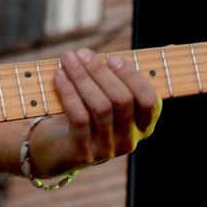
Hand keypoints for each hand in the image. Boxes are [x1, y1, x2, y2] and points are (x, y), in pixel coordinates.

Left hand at [33, 48, 161, 177]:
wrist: (56, 150)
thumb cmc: (84, 115)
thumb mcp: (104, 100)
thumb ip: (109, 81)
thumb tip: (95, 57)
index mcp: (142, 127)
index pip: (150, 101)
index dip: (133, 77)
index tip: (113, 58)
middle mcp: (128, 141)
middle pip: (122, 100)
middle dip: (101, 72)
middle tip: (82, 54)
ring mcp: (107, 150)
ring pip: (101, 107)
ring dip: (82, 78)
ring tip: (68, 59)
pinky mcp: (83, 153)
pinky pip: (79, 117)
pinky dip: (69, 92)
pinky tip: (59, 76)